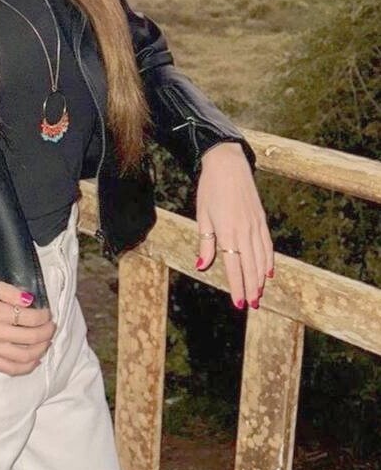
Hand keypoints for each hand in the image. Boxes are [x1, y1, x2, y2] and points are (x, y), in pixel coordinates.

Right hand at [0, 274, 56, 374]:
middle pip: (31, 338)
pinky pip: (10, 369)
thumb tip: (29, 300)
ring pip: (25, 356)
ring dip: (41, 349)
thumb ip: (8, 291)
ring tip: (46, 341)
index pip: (29, 318)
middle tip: (51, 325)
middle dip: (47, 331)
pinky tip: (35, 360)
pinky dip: (27, 367)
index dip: (43, 315)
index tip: (46, 311)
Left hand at [194, 142, 274, 309]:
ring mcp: (255, 226)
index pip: (234, 266)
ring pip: (261, 259)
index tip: (239, 303)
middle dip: (251, 288)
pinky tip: (268, 272)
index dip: (237, 286)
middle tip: (251, 305)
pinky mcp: (262, 220)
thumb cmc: (210, 189)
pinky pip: (267, 245)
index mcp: (227, 232)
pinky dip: (269, 261)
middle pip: (250, 266)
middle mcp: (244, 231)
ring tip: (259, 294)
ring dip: (260, 279)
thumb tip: (201, 266)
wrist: (228, 164)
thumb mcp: (202, 215)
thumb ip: (205, 243)